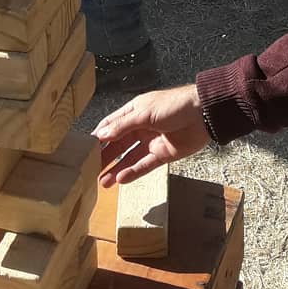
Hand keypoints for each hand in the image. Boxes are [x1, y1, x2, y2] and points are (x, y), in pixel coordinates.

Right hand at [93, 84, 209, 187]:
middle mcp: (141, 127)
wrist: (203, 114)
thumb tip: (100, 136)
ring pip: (129, 158)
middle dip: (105, 157)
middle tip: (90, 171)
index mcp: (134, 112)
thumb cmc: (173, 105)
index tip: (84, 149)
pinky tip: (121, 180)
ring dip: (116, 169)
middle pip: (118, 144)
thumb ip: (123, 126)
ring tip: (102, 182)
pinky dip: (133, 172)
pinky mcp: (163, 155)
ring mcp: (152, 142)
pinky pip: (144, 165)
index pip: (111, 125)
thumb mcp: (145, 113)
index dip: (99, 136)